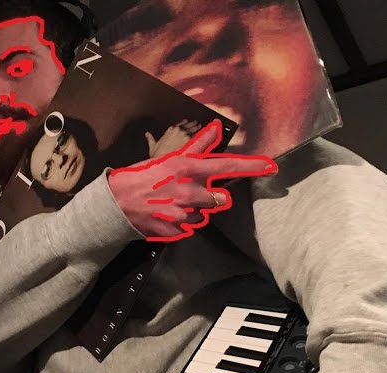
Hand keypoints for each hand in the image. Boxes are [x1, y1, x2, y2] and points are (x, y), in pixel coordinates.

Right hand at [108, 120, 276, 242]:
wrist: (116, 204)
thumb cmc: (142, 178)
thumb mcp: (170, 158)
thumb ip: (197, 147)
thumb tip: (216, 128)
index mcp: (188, 170)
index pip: (227, 166)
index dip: (251, 167)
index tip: (271, 167)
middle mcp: (189, 192)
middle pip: (220, 201)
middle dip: (210, 198)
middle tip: (189, 193)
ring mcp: (182, 214)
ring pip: (204, 216)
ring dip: (195, 211)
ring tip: (174, 204)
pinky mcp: (175, 231)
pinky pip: (189, 229)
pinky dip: (181, 223)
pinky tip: (167, 215)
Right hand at [145, 120, 200, 158]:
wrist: (163, 163)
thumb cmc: (157, 156)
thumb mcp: (152, 147)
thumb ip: (150, 139)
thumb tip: (147, 134)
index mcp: (170, 131)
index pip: (178, 124)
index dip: (183, 123)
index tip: (186, 121)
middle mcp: (178, 131)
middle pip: (188, 125)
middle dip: (193, 124)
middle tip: (197, 123)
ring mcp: (185, 136)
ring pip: (194, 129)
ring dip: (198, 128)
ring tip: (202, 127)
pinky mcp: (191, 142)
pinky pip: (198, 136)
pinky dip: (202, 134)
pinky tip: (206, 134)